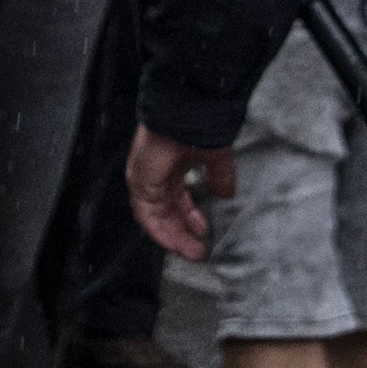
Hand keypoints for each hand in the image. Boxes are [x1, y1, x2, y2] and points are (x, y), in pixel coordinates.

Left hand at [125, 126, 236, 262]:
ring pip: (156, 218)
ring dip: (173, 237)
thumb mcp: (214, 157)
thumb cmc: (198, 128)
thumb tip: (226, 194)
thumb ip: (219, 176)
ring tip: (192, 253)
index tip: (203, 232)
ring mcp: (145, 180)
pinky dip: (159, 231)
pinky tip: (174, 244)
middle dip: (183, 232)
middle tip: (199, 250)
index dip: (189, 218)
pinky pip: (147, 215)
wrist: (185, 115)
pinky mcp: (140, 184)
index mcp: (172, 168)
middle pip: (166, 212)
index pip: (176, 200)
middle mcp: (156, 176)